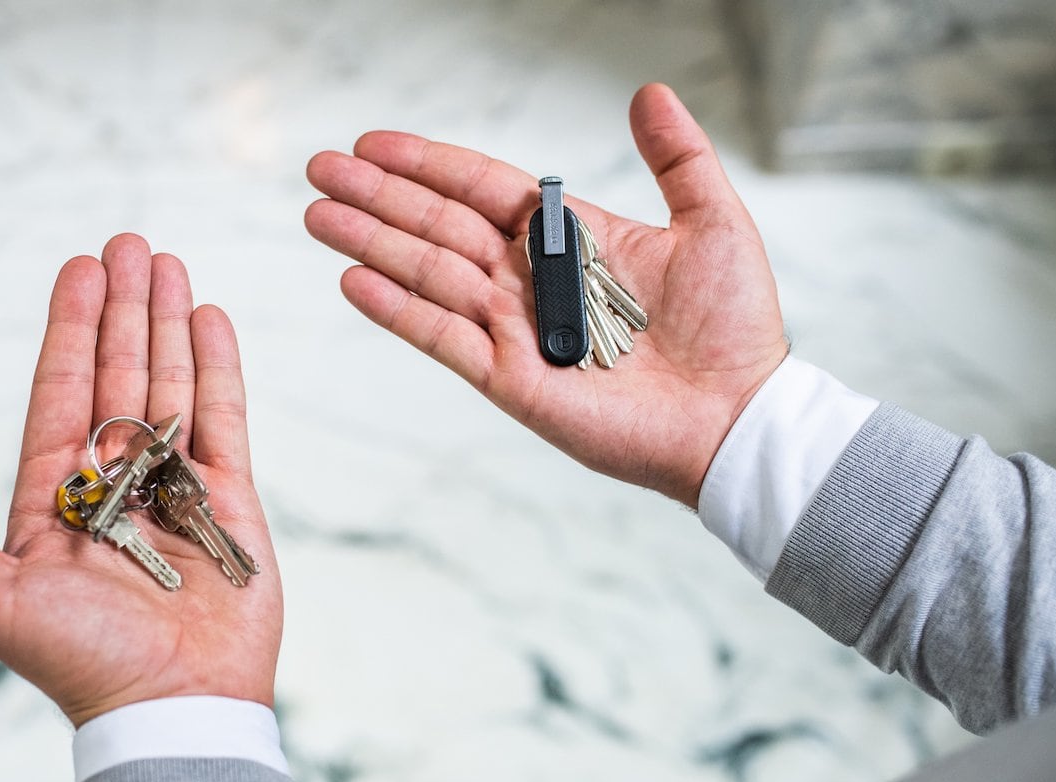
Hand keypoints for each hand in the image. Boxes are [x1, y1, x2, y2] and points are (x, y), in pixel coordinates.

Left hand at [0, 235, 281, 726]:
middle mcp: (113, 485)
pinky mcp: (228, 502)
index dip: (70, 330)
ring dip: (168, 323)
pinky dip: (219, 368)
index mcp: (54, 498)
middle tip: (128, 242)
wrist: (175, 707)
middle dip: (123, 308)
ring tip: (167, 262)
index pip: (60, 394)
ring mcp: (173, 489)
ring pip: (169, 385)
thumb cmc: (81, 663)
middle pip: (117, 376)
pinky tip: (209, 318)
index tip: (78, 269)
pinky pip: (224, 420)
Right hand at [304, 83, 786, 506]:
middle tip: (320, 169)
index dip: (427, 164)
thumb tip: (651, 92)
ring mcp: (513, 329)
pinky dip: (398, 310)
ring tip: (319, 216)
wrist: (736, 415)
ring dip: (371, 242)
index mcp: (568, 239)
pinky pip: (442, 337)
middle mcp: (529, 281)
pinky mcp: (509, 378)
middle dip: (377, 196)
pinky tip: (355, 281)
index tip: (374, 144)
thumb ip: (678, 157)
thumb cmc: (733, 328)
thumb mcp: (713, 221)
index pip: (480, 189)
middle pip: (438, 225)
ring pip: (428, 273)